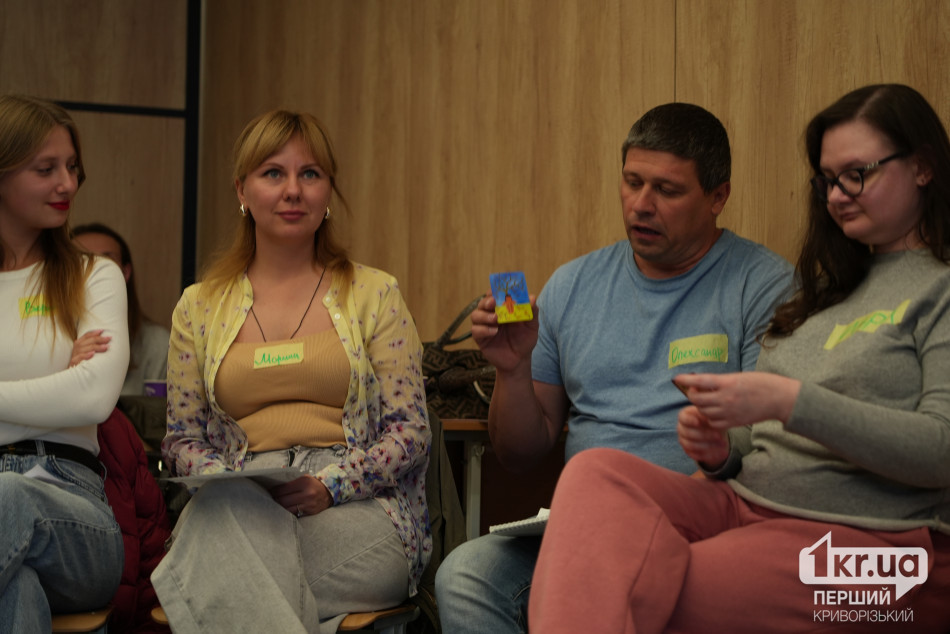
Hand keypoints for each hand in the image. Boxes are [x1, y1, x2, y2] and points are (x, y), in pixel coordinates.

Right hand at [70, 329, 110, 366]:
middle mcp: (76, 349)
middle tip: (108, 339)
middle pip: (86, 341)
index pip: (86, 336)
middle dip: (98, 339)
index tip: (102, 331)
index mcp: (79, 345)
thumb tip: (106, 342)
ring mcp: (74, 356)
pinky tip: (92, 354)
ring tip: (105, 347)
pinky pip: (78, 358)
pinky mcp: (73, 364)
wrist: (73, 376)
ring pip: (83, 348)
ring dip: (95, 347)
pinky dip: (85, 355)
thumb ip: (93, 347)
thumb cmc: (83, 363)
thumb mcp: (88, 354)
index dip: (93, 333)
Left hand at [269, 475, 331, 517]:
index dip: (273, 491)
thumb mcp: (304, 477)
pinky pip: (293, 513)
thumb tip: (280, 469)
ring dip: (279, 507)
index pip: (282, 488)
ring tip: (276, 504)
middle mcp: (307, 493)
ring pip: (287, 508)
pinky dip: (287, 512)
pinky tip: (284, 509)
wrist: (329, 493)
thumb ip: (291, 476)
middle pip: (283, 500)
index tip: (269, 492)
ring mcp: (308, 504)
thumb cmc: (313, 484)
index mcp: (304, 482)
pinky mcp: (309, 512)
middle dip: (275, 500)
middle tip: (270, 499)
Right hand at [470, 292, 538, 372]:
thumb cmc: (525, 340)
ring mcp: (484, 326)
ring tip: (496, 319)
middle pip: (482, 303)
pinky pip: (476, 331)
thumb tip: (532, 297)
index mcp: (503, 309)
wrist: (520, 360)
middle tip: (493, 302)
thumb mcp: (532, 326)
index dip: (495, 291)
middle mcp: (491, 315)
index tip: (498, 289)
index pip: (495, 295)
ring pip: (475, 315)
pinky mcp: (480, 339)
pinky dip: (484, 329)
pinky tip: (494, 332)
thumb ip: (532, 312)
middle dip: (486, 301)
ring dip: (484, 315)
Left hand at [673, 372, 800, 429]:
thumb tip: (705, 384)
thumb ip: (721, 382)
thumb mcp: (739, 376)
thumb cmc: (762, 383)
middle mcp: (726, 398)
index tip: (677, 378)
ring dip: (700, 406)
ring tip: (705, 400)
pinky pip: (712, 422)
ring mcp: (729, 412)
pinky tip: (713, 412)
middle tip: (695, 390)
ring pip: (703, 411)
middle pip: (698, 399)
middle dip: (693, 394)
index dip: (686, 380)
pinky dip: (709, 417)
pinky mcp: (733, 422)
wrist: (780, 398)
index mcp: (728, 382)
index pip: (700, 381)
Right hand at [677, 405, 729, 468]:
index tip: (698, 423)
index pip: (683, 418)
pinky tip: (720, 453)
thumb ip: (709, 416)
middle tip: (719, 437)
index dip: (689, 421)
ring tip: (723, 445)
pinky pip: (695, 455)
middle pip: (688, 433)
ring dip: (708, 447)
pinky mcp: (688, 450)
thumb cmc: (713, 420)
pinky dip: (708, 455)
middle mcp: (681, 428)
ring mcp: (683, 440)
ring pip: (691, 445)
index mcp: (685, 416)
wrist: (716, 432)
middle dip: (705, 435)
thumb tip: (711, 416)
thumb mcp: (712, 416)